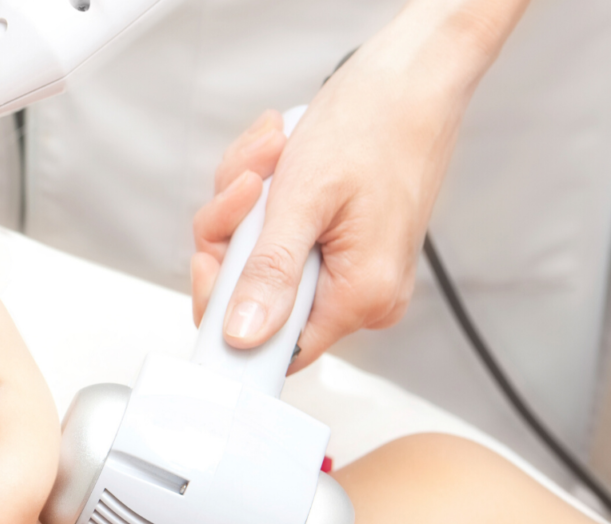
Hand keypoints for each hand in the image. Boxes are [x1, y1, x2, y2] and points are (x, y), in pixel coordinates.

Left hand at [190, 0, 522, 372]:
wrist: (410, 78)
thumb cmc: (373, 125)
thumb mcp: (303, 202)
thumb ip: (269, 274)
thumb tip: (243, 335)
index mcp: (359, 299)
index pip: (270, 347)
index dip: (226, 308)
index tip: (212, 259)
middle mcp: (359, 295)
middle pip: (255, 295)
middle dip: (236, 234)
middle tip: (248, 185)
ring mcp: (348, 269)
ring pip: (257, 258)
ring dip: (247, 204)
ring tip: (271, 156)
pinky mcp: (337, 243)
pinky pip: (274, 235)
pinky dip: (263, 197)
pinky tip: (277, 158)